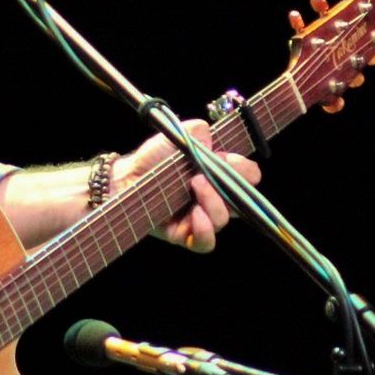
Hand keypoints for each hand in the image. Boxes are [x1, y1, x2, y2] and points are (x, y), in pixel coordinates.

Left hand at [112, 119, 262, 252]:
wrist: (126, 177)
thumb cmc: (153, 157)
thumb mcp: (174, 137)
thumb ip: (194, 131)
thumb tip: (207, 135)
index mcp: (219, 173)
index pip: (248, 175)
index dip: (244, 170)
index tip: (227, 159)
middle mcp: (215, 196)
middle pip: (243, 201)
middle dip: (233, 188)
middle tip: (208, 174)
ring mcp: (201, 217)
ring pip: (224, 219)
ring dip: (214, 203)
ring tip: (194, 186)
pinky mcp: (186, 235)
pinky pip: (206, 242)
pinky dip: (206, 230)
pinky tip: (195, 215)